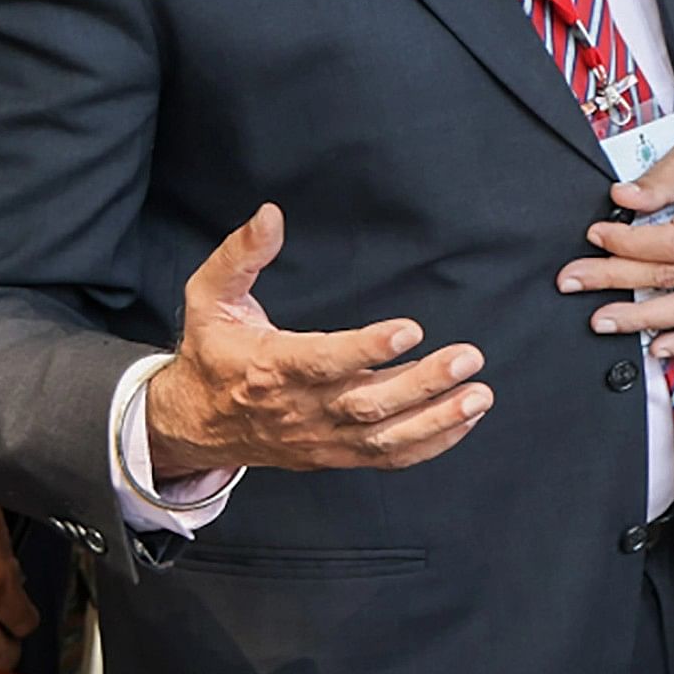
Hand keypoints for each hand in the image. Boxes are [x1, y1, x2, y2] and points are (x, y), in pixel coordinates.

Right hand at [147, 206, 489, 480]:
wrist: (194, 423)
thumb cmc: (211, 354)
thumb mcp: (210, 297)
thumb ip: (240, 255)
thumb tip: (270, 215)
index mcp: (269, 368)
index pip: (322, 362)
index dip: (366, 350)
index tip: (410, 330)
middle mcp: (299, 409)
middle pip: (366, 404)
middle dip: (422, 383)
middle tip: (467, 357)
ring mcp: (320, 437)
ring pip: (384, 438)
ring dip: (437, 419)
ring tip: (480, 394)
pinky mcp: (335, 454)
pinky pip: (387, 457)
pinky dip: (430, 443)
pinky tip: (465, 419)